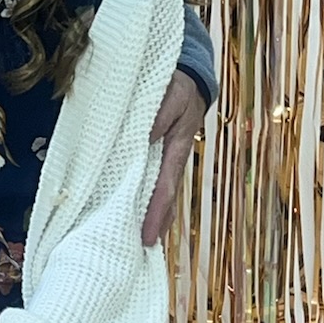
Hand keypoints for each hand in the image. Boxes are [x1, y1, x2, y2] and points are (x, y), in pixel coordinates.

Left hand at [141, 70, 206, 247]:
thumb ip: (158, 115)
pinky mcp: (158, 151)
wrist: (188, 71)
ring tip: (140, 241)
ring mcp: (166, 155)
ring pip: (158, 191)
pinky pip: (152, 177)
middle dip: (156, 224)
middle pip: (164, 197)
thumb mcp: (171, 94)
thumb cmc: (178, 83)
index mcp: (178, 146)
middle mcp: (173, 157)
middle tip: (142, 251)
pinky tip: (135, 208)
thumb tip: (144, 138)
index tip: (149, 237)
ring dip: (152, 214)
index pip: (166, 186)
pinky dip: (146, 195)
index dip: (157, 212)